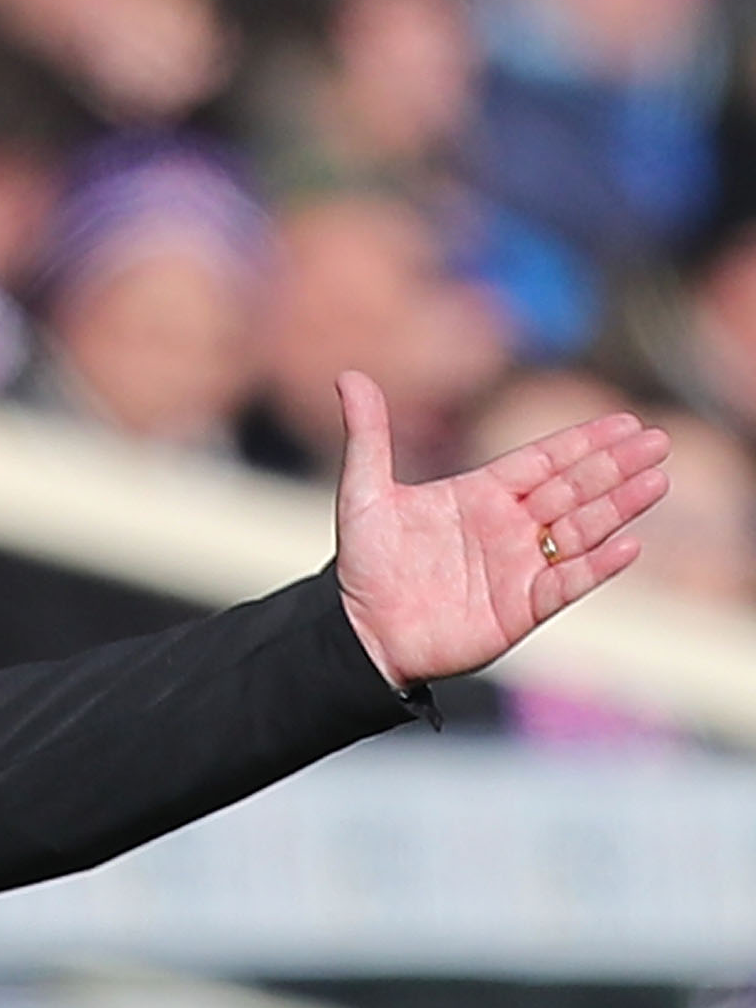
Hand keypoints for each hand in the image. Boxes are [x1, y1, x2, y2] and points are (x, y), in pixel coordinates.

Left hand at [331, 369, 670, 689]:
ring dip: (619, 507)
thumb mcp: (364, 494)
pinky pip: (567, 585)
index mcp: (481, 495)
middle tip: (658, 441)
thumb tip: (349, 376)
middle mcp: (509, 528)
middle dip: (615, 466)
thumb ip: (367, 436)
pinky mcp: (521, 609)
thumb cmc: (364, 564)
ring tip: (657, 481)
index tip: (626, 421)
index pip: (543, 461)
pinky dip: (596, 567)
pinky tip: (627, 546)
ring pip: (580, 530)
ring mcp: (519, 567)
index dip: (583, 442)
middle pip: (573, 489)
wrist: (359, 632)